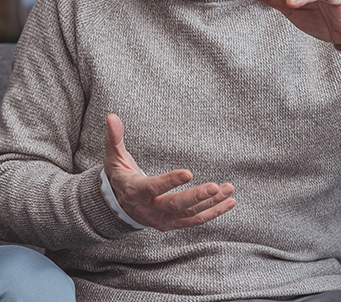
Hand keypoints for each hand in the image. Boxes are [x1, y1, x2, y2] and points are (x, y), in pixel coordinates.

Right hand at [103, 114, 235, 230]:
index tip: (189, 172)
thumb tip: (112, 116)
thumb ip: (114, 137)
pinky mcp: (172, 224)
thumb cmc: (118, 176)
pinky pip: (194, 220)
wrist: (117, 206)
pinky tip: (229, 203)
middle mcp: (149, 209)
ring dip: (211, 204)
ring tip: (229, 191)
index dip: (170, 181)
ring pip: (188, 214)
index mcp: (135, 191)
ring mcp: (161, 220)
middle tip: (215, 187)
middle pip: (174, 206)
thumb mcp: (113, 156)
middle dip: (196, 197)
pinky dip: (213, 213)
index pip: (153, 188)